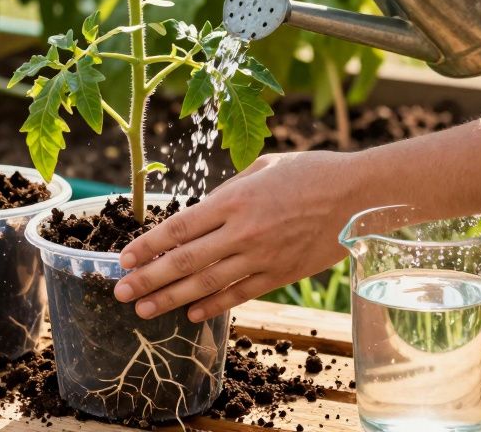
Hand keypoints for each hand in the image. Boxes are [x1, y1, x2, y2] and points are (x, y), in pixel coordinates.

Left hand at [114, 151, 355, 322]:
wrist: (360, 195)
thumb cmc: (312, 172)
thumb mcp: (264, 167)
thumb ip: (230, 189)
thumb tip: (204, 207)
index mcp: (234, 200)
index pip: (179, 228)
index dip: (147, 245)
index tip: (124, 258)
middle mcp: (242, 231)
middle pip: (184, 260)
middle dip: (148, 278)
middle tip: (120, 292)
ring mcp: (262, 256)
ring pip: (207, 283)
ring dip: (171, 298)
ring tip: (143, 310)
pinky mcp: (281, 274)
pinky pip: (240, 294)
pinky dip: (213, 305)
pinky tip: (191, 314)